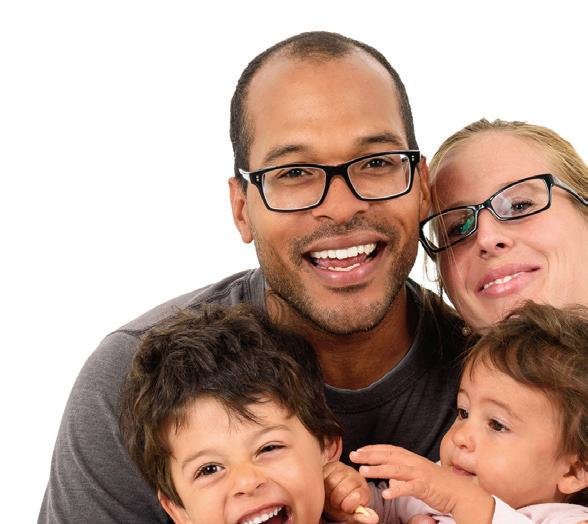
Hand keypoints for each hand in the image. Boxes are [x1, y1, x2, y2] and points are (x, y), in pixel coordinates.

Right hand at [324, 461, 377, 522]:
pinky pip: (325, 474)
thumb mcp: (351, 515)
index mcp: (364, 490)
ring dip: (328, 492)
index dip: (347, 505)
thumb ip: (360, 516)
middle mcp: (357, 476)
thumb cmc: (342, 506)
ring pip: (332, 481)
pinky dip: (322, 484)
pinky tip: (325, 488)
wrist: (331, 497)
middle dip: (335, 500)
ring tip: (329, 496)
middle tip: (335, 503)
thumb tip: (374, 519)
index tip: (345, 508)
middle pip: (343, 489)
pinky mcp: (333, 465)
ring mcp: (345, 469)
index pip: (357, 496)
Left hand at [350, 445, 493, 523]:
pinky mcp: (425, 486)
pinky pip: (408, 488)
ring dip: (377, 470)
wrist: (460, 493)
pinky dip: (396, 490)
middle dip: (369, 455)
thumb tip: (388, 478)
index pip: (388, 450)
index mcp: (411, 458)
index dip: (373, 449)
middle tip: (353, 456)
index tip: (358, 450)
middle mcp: (414, 462)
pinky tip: (385, 494)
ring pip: (395, 469)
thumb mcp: (417, 475)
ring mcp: (419, 473)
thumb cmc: (438, 485)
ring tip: (363, 472)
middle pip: (388, 455)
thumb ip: (402, 473)